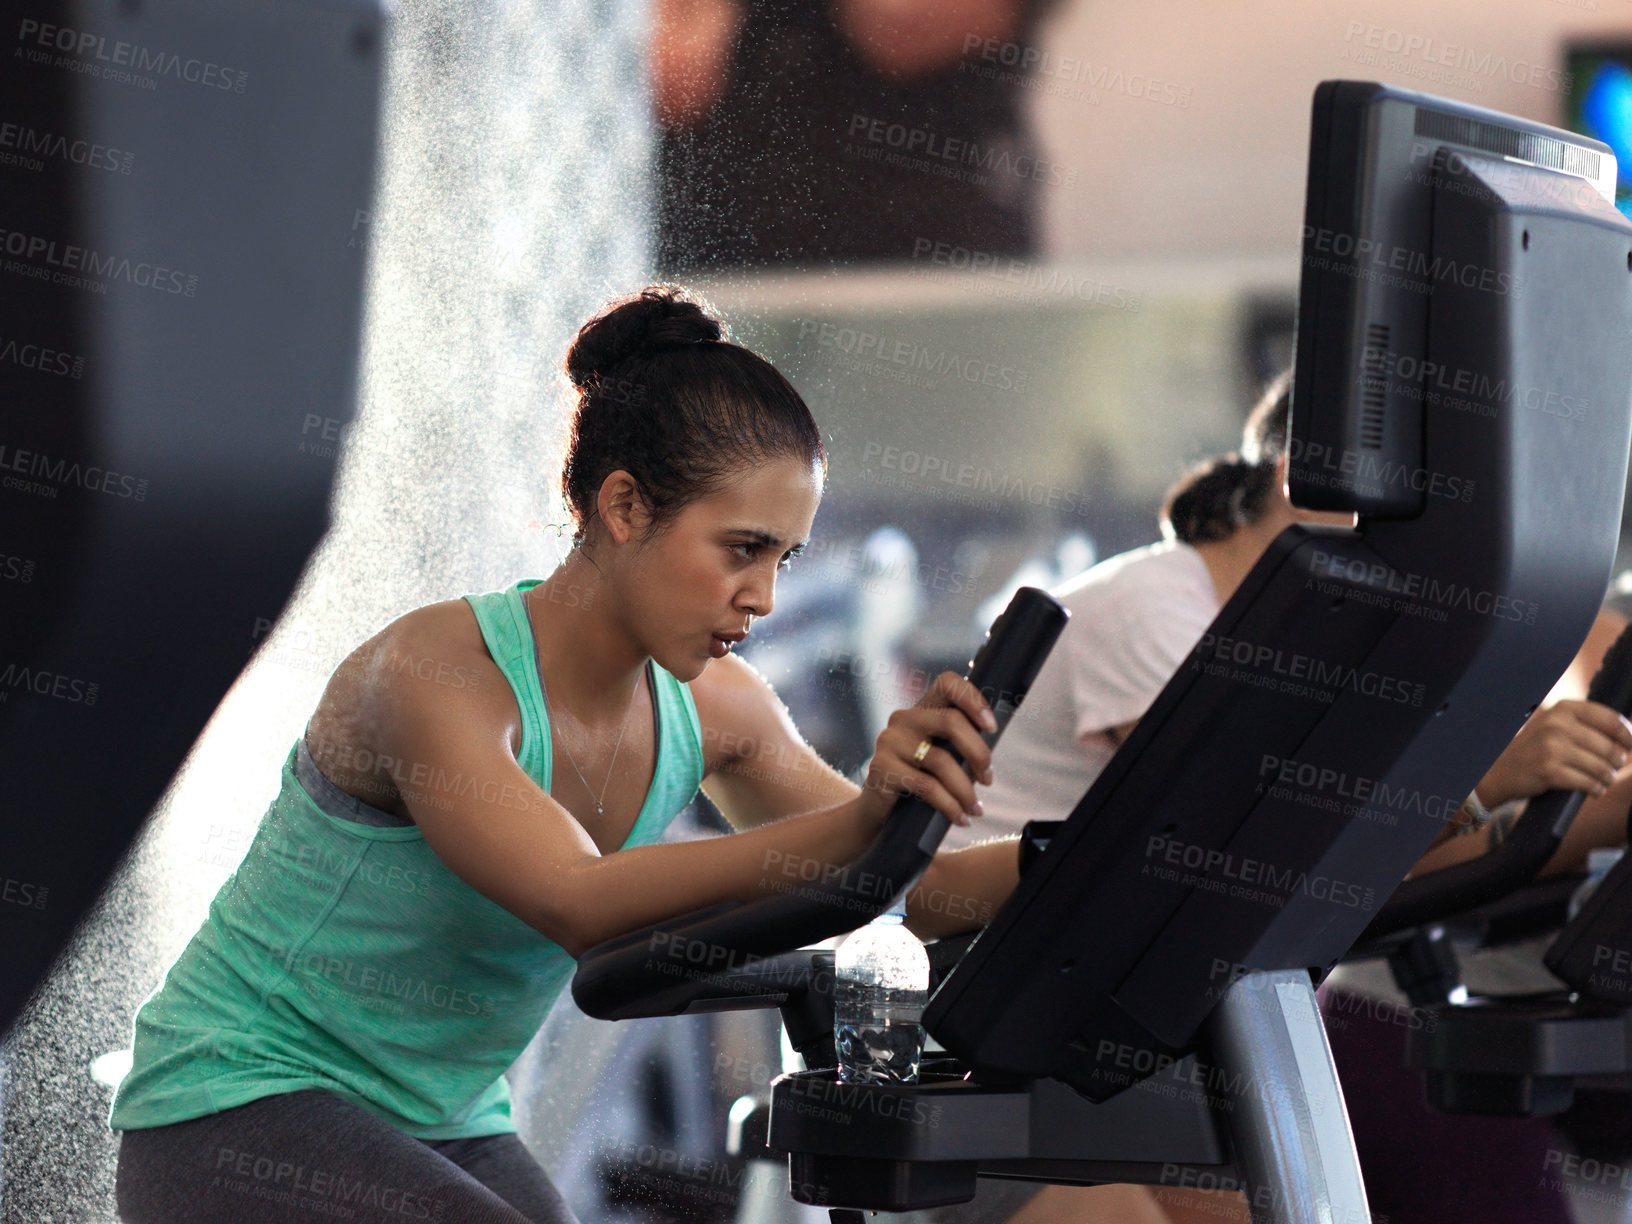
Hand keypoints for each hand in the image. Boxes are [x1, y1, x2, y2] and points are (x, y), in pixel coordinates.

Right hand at [855, 670, 997, 830]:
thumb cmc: (917, 784)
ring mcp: (889, 741)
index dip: (973, 699)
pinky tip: (961, 818)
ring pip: (941, 760)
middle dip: (978, 753)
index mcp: (922, 710)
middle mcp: (903, 719)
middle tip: (988, 779)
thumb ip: (960, 747)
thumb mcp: (941, 758)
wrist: (877, 814)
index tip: (991, 727)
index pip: (948, 683)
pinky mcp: (881, 767)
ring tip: (975, 809)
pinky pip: (927, 786)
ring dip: (966, 789)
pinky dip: (950, 805)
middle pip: (951, 721)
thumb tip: (990, 757)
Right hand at [1478, 699, 1631, 807]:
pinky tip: (1595, 790)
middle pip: (1609, 746)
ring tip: (1605, 780)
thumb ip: (1584, 725)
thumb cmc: (1534, 749)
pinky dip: (1596, 789)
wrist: (1499, 770)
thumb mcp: (1554, 726)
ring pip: (1601, 767)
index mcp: (1562, 709)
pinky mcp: (1549, 771)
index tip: (1631, 745)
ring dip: (1608, 777)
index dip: (1627, 735)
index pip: (1609, 719)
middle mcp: (1557, 725)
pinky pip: (1588, 783)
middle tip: (1615, 767)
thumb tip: (1627, 736)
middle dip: (1618, 761)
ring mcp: (1552, 748)